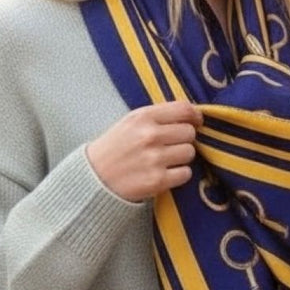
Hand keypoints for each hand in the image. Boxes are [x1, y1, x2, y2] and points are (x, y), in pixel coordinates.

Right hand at [86, 101, 202, 201]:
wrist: (94, 178)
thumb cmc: (115, 148)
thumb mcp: (131, 122)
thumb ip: (159, 116)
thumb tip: (192, 115)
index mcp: (143, 117)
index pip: (184, 109)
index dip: (195, 115)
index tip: (196, 122)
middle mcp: (149, 135)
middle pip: (189, 132)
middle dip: (185, 139)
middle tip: (172, 145)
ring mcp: (154, 159)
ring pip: (190, 152)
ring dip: (182, 157)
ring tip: (166, 160)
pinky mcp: (157, 180)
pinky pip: (186, 173)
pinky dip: (179, 174)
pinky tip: (165, 173)